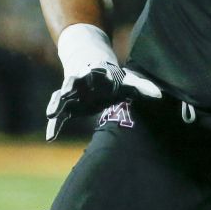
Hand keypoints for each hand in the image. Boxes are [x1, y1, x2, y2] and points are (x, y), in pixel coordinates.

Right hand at [45, 24, 160, 140]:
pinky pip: (58, 116)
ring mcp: (71, 94)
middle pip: (71, 82)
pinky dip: (54, 126)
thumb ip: (141, 88)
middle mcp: (80, 82)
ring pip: (60, 98)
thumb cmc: (113, 80)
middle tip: (65, 93)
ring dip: (55, 105)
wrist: (93, 76)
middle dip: (68, 87)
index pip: (93, 72)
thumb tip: (160, 96)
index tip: (91, 74)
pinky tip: (50, 137)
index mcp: (96, 74)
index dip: (93, 73)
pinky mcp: (67, 107)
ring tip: (50, 115)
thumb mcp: (127, 82)